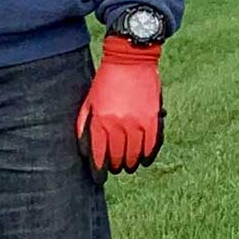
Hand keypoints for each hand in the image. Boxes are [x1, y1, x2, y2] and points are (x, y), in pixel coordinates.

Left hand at [75, 38, 163, 175]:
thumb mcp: (89, 102)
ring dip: (131, 163)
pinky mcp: (153, 119)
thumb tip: (85, 151)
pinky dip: (148, 156)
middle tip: (115, 168)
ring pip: (135, 154)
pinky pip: (152, 145)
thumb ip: (85, 126)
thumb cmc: (106, 81)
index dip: (98, 170)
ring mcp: (138, 123)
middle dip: (115, 166)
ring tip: (128, 165)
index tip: (99, 178)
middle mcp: (119, 124)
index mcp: (101, 120)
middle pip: (118, 157)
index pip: (99, 155)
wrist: (130, 60)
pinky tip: (144, 160)